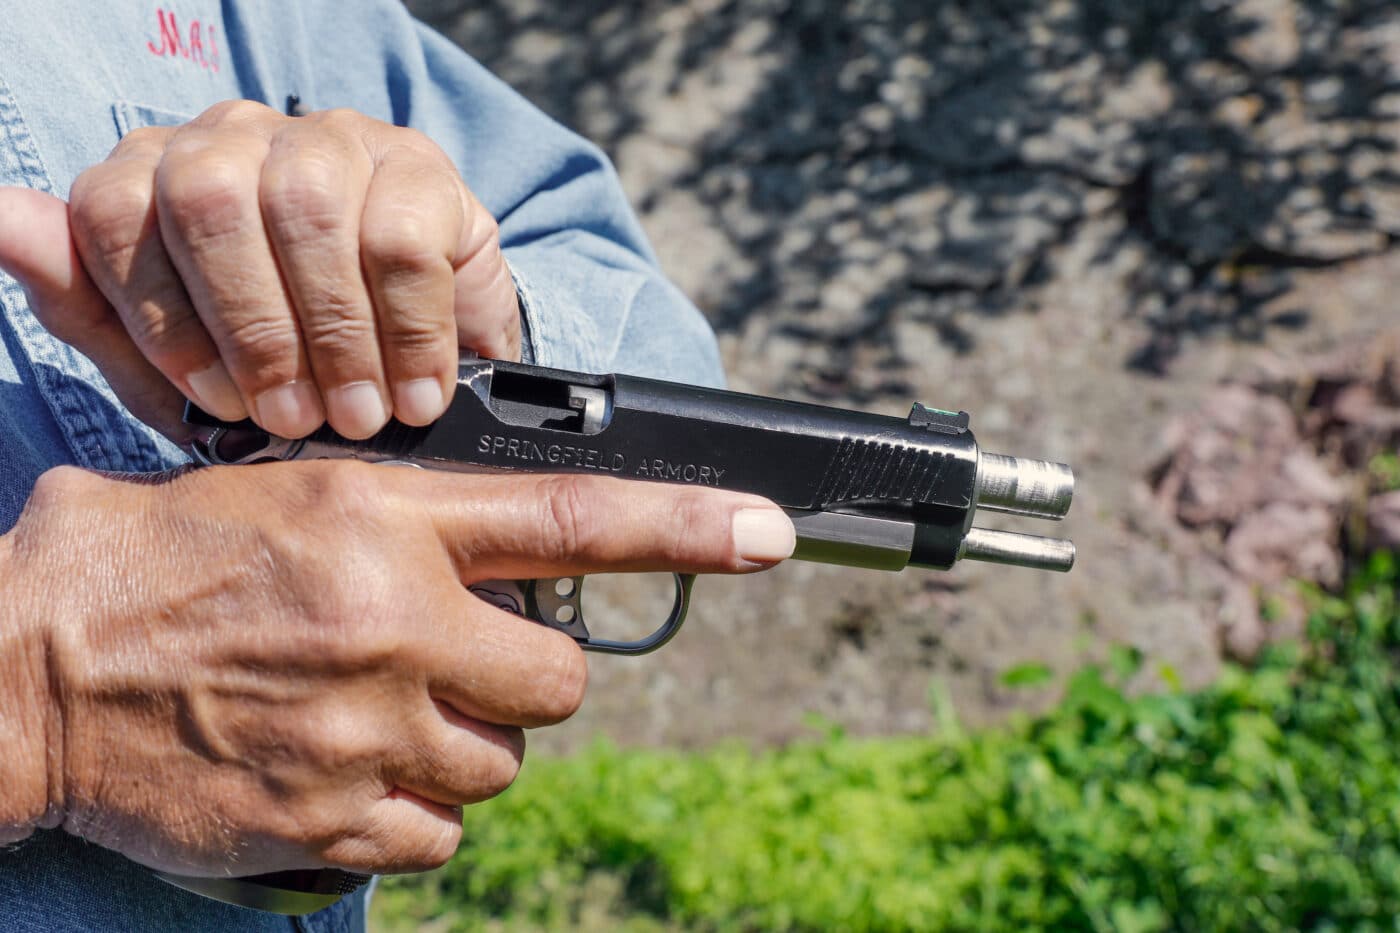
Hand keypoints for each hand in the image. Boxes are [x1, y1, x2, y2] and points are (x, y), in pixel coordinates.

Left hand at [0, 100, 519, 440]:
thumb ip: (86, 304)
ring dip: (337, 337)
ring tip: (361, 417)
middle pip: (208, 195)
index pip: (115, 211)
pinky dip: (410, 330)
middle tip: (294, 419)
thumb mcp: (170, 369)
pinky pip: (399, 237)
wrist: (408, 380)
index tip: (218, 405)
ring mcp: (329, 138)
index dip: (161, 318)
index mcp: (155, 176)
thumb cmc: (279, 372)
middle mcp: (233, 136)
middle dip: (252, 328)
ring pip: (307, 209)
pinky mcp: (418, 164)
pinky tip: (416, 390)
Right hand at [0, 462, 794, 874]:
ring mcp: (369, 734)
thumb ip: (410, 522)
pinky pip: (444, 833)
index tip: (768, 535)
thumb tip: (509, 554)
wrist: (29, 672)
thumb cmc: (153, 564)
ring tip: (375, 714)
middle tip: (454, 662)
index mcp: (387, 523)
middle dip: (525, 679)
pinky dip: (414, 811)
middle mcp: (396, 626)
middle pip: (560, 683)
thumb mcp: (287, 494)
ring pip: (503, 764)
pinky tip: (346, 773)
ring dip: (461, 745)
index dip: (687, 527)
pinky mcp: (335, 822)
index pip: (573, 521)